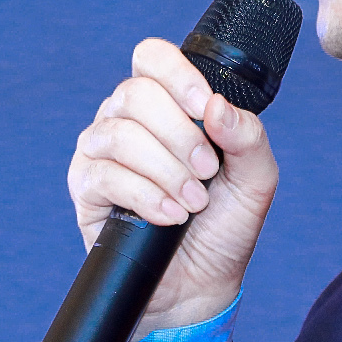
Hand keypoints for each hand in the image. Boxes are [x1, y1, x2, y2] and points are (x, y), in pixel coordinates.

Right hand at [67, 37, 278, 334]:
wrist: (200, 284)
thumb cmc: (225, 224)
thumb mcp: (255, 179)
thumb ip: (247, 136)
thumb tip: (216, 105)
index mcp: (166, 104)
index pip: (152, 57)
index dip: (176, 75)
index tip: (205, 108)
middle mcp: (125, 118)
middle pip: (136, 93)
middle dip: (180, 135)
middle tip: (207, 172)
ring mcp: (100, 151)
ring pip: (120, 134)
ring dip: (166, 170)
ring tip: (192, 203)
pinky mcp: (85, 187)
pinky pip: (105, 175)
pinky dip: (146, 196)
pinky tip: (169, 216)